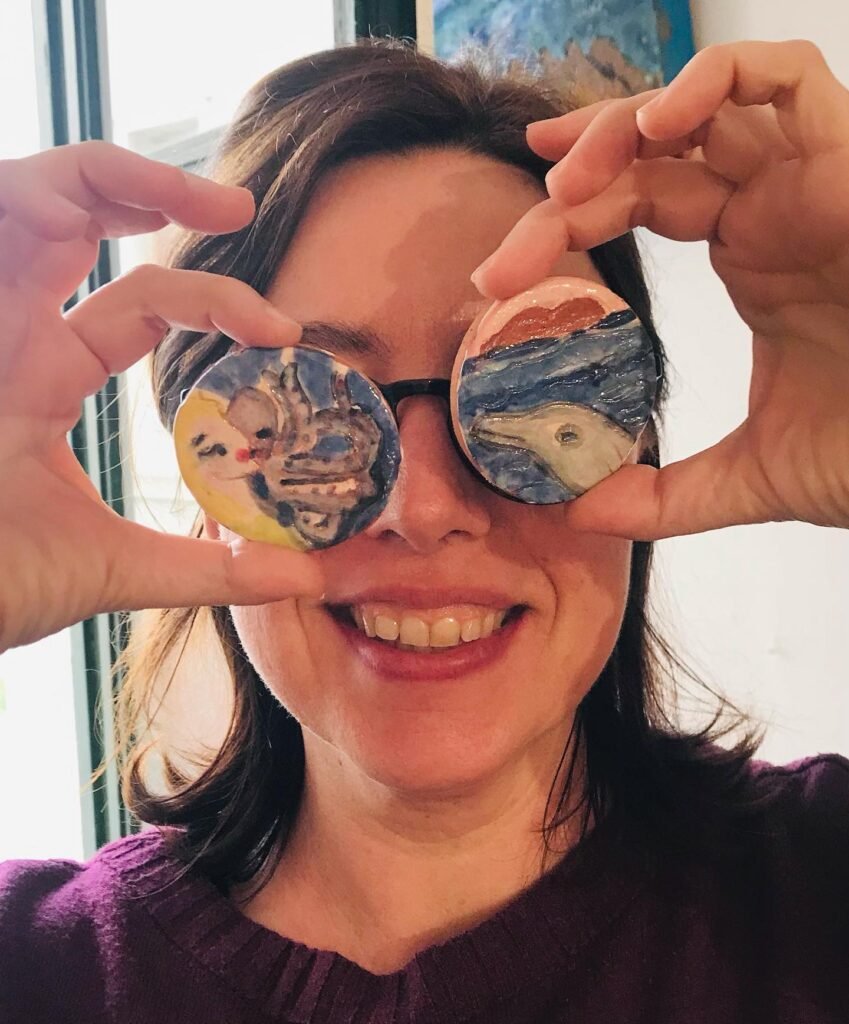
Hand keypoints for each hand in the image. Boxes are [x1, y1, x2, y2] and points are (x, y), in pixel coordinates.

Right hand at [0, 141, 323, 651]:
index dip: (214, 304)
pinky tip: (82, 204)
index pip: (138, 307)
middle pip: (77, 221)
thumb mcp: (113, 565)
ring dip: (107, 173)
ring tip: (194, 194)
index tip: (285, 332)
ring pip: (28, 195)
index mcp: (44, 377)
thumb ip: (211, 567)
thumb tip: (310, 576)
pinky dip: (35, 194)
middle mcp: (6, 333)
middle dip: (159, 190)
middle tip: (241, 206)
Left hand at [471, 41, 848, 539]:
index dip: (564, 222)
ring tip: (563, 185)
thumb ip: (668, 496)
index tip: (499, 274)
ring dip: (623, 125)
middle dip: (569, 185)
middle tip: (508, 258)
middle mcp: (773, 204)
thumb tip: (581, 514)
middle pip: (651, 153)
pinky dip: (717, 83)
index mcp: (750, 251)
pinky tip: (657, 128)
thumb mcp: (755, 476)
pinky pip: (789, 78)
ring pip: (706, 100)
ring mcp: (812, 175)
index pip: (637, 201)